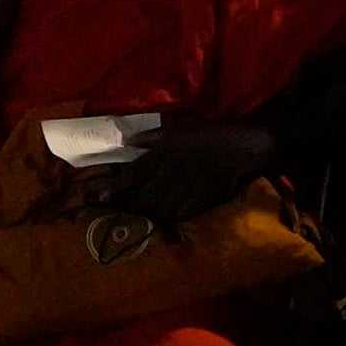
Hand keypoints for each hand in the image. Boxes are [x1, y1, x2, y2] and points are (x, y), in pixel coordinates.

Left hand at [99, 121, 268, 229]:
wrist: (244, 146)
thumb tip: (127, 141)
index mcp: (166, 152)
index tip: (101, 196)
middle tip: (124, 207)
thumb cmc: (209, 134)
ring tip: (142, 212)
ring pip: (162, 208)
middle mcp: (174, 171)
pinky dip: (170, 216)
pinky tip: (166, 214)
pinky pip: (181, 214)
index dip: (117, 187)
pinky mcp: (204, 199)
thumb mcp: (178, 129)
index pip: (135, 173)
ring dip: (150, 212)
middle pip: (146, 196)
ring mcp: (190, 187)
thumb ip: (151, 137)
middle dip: (132, 204)